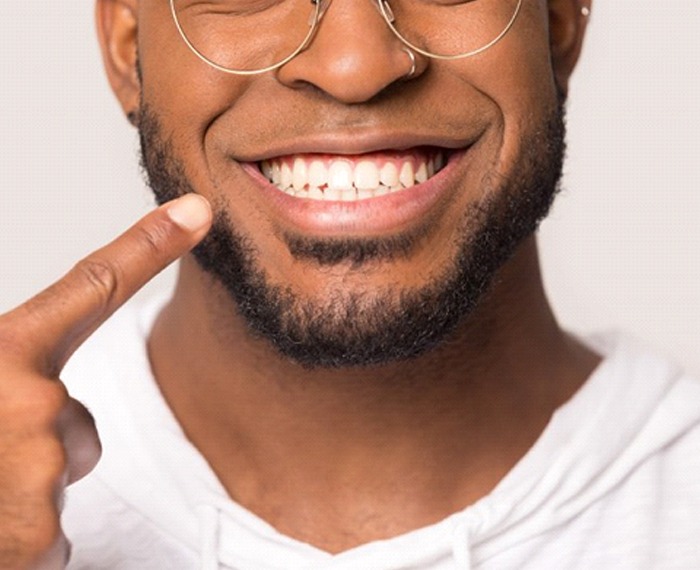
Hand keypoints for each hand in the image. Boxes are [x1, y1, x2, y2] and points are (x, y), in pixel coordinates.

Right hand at [0, 194, 211, 568]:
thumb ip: (6, 367)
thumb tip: (39, 385)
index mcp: (0, 352)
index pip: (93, 286)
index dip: (150, 244)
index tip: (198, 210)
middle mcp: (28, 401)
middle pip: (79, 423)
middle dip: (37, 445)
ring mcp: (37, 467)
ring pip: (64, 473)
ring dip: (23, 493)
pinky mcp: (37, 538)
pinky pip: (50, 537)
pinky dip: (18, 545)